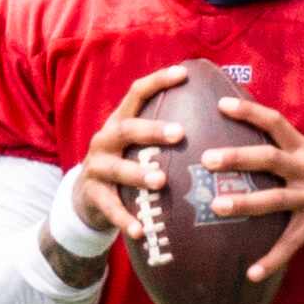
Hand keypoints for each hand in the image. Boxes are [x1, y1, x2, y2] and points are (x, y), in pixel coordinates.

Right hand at [71, 64, 187, 238]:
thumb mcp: (138, 145)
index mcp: (120, 122)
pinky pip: (110, 208)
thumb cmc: (127, 165)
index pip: (137, 93)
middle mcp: (105, 139)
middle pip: (127, 129)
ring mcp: (96, 167)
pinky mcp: (93, 196)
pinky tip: (140, 230)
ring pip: (117, 169)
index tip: (184, 73)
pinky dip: (125, 219)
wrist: (87, 197)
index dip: (159, 81)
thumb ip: (164, 133)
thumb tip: (215, 114)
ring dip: (139, 174)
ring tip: (161, 180)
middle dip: (153, 130)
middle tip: (181, 134)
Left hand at [202, 95, 303, 282]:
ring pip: (274, 199)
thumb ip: (283, 150)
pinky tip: (251, 273)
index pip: (275, 122)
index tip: (221, 104)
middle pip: (270, 158)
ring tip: (217, 207)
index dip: (249, 111)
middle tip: (208, 159)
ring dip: (245, 203)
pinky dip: (271, 260)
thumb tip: (241, 138)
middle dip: (238, 158)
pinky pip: (289, 244)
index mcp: (303, 149)